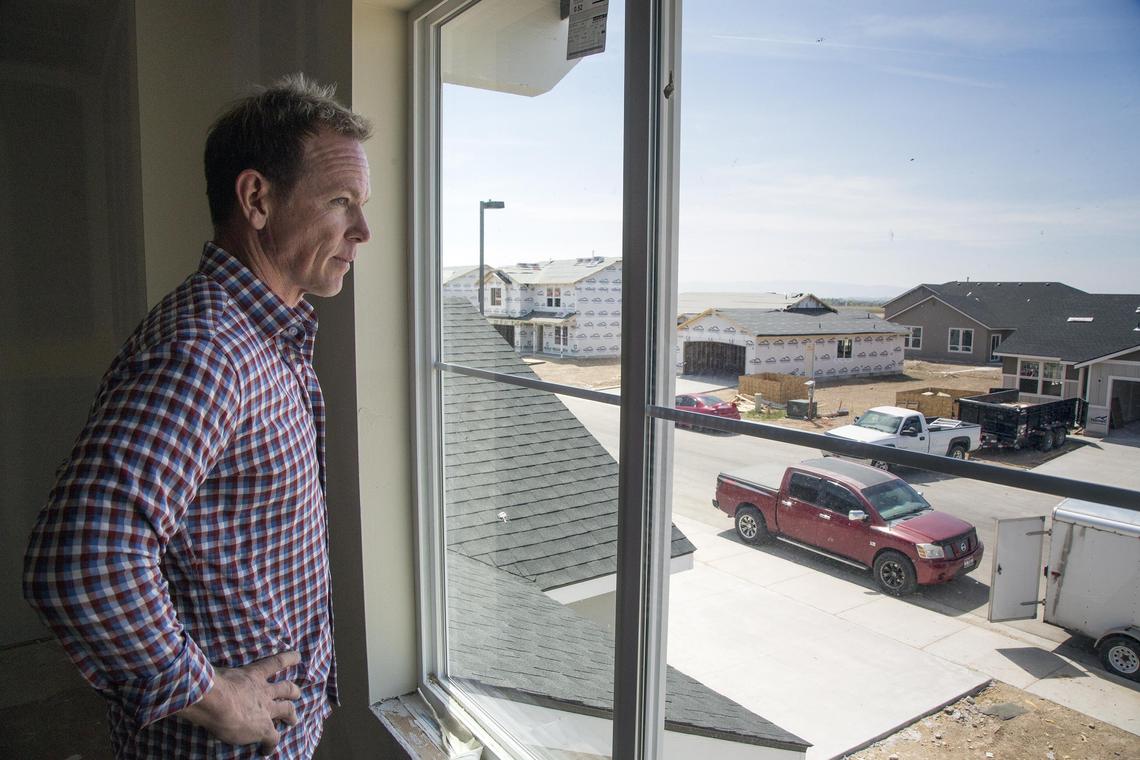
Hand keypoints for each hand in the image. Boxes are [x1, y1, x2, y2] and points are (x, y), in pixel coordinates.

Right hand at [178, 651, 302, 754]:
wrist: (216, 701)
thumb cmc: (210, 684)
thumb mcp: (218, 673)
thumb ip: (218, 676)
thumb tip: (203, 675)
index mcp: (253, 675)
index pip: (276, 663)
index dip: (289, 659)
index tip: (298, 656)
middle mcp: (264, 691)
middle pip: (286, 688)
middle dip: (293, 691)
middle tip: (297, 693)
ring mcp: (266, 710)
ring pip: (287, 710)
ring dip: (291, 716)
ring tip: (294, 720)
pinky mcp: (264, 728)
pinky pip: (274, 738)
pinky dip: (271, 745)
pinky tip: (267, 750)